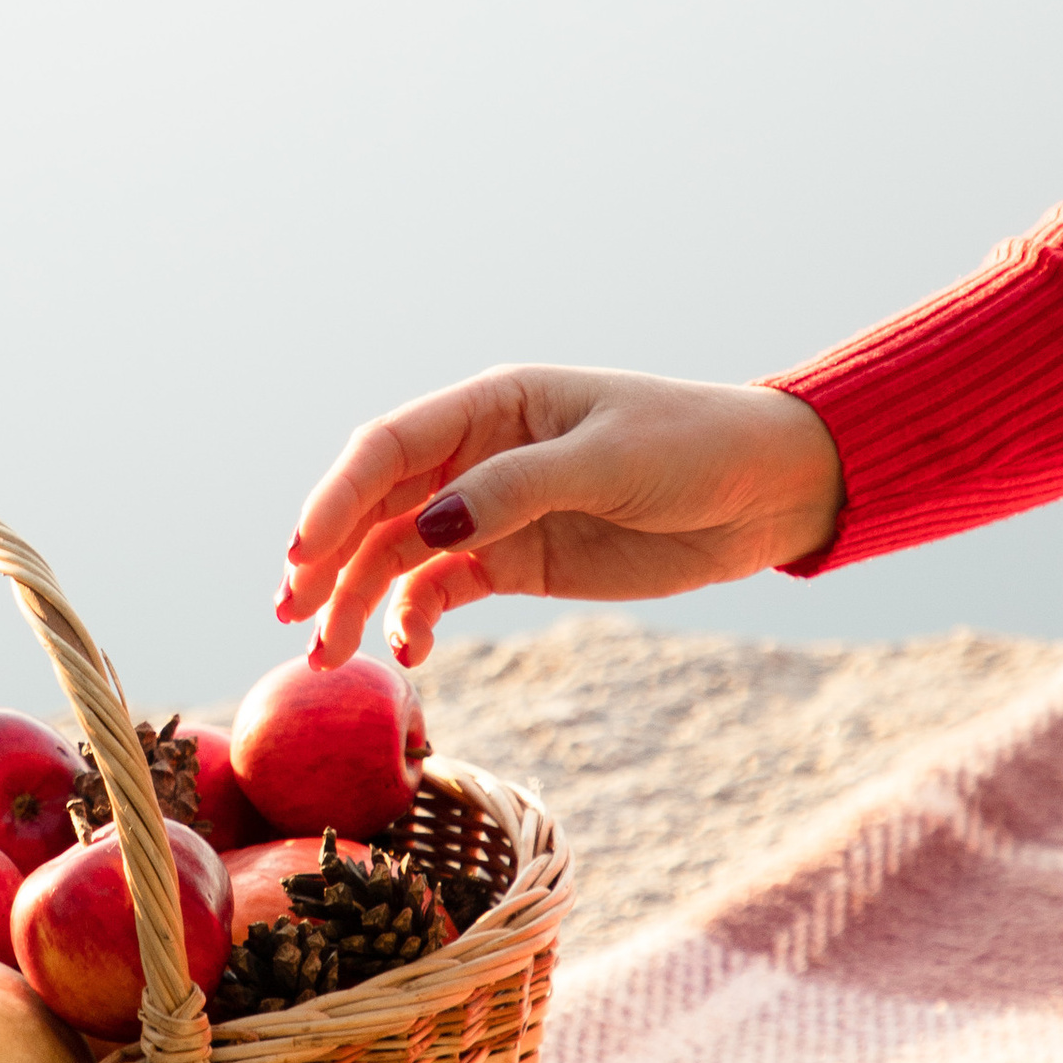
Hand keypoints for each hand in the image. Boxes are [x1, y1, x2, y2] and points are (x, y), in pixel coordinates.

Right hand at [276, 368, 845, 665]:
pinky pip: (442, 590)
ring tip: (331, 657)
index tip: (300, 557)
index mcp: (492, 405)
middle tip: (294, 620)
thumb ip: (515, 491)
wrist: (768, 491)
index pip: (386, 447)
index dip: (334, 499)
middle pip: (376, 506)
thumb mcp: (607, 462)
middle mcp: (476, 454)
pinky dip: (416, 619)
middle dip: (328, 560)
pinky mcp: (516, 560)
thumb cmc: (693, 447)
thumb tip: (427, 526)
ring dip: (359, 602)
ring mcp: (492, 510)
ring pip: (398, 554)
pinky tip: (411, 653)